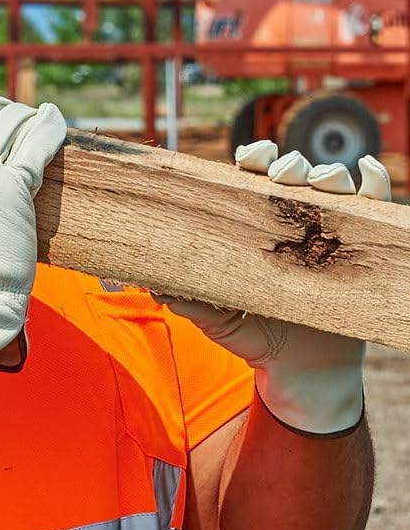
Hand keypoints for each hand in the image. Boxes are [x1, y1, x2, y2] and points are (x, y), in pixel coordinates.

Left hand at [155, 142, 391, 434]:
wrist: (299, 371)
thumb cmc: (253, 336)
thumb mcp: (217, 320)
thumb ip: (189, 303)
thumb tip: (154, 288)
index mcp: (254, 226)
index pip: (253, 178)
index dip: (254, 159)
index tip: (248, 158)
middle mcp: (292, 221)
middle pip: (295, 173)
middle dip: (289, 165)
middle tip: (281, 176)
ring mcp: (328, 229)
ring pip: (333, 183)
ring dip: (329, 174)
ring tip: (322, 183)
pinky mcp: (360, 245)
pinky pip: (374, 205)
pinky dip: (375, 181)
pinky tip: (368, 172)